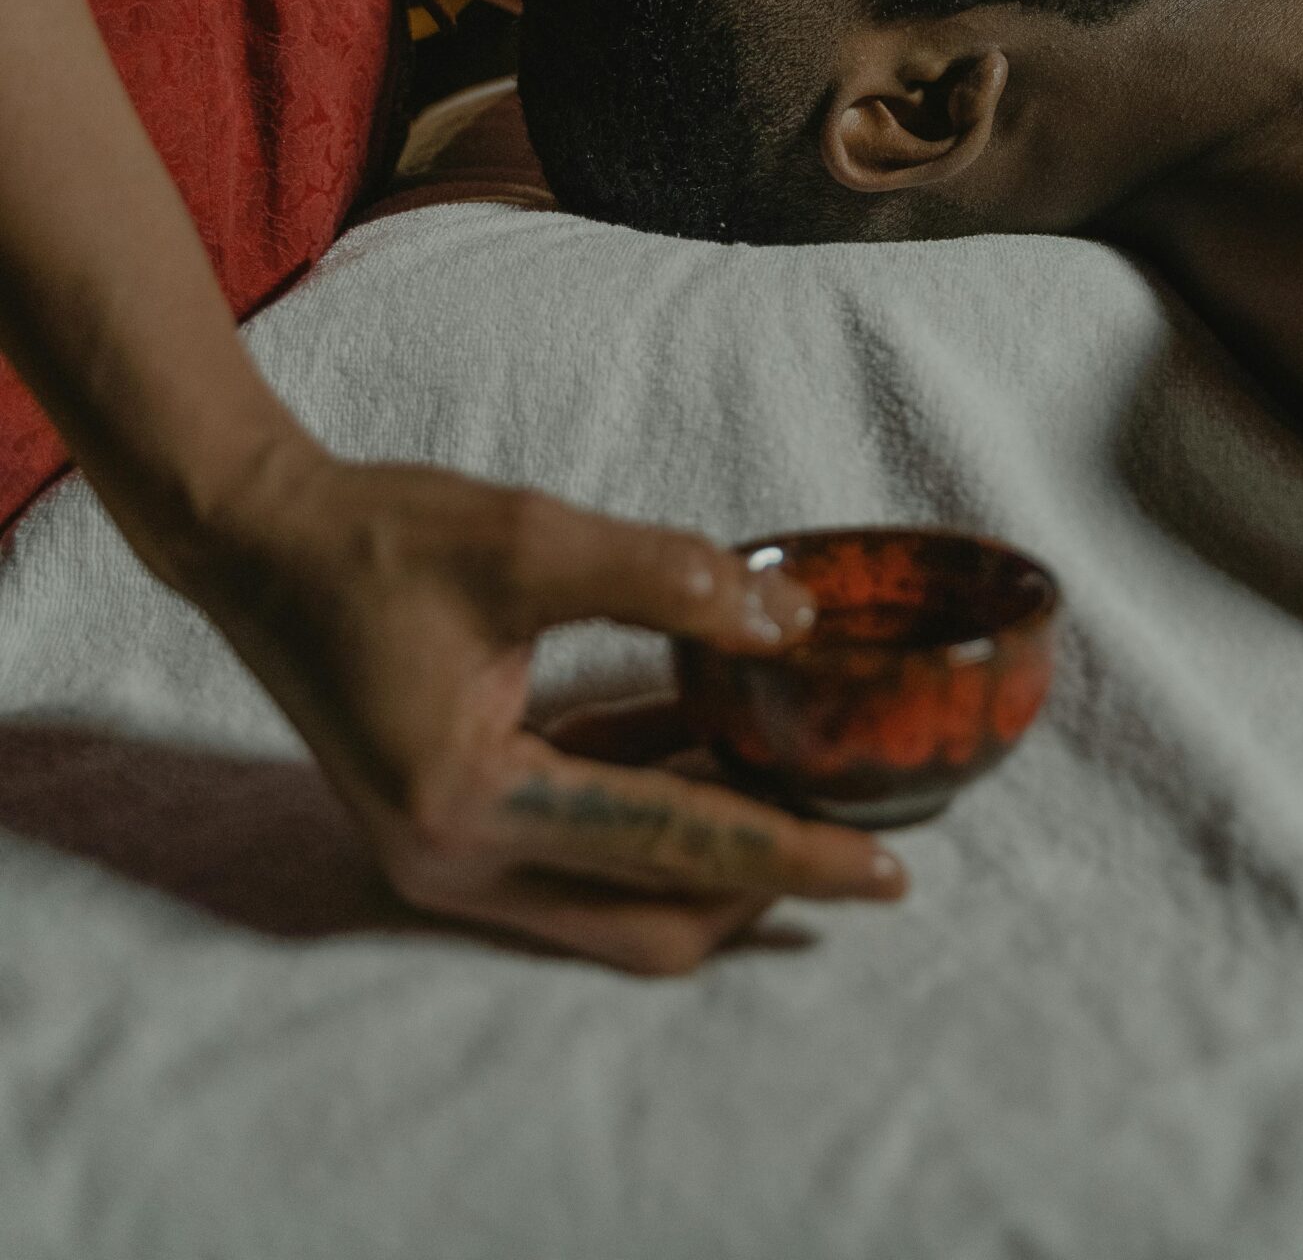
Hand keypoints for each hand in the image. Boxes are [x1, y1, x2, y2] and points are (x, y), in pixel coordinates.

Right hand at [190, 446, 906, 972]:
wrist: (259, 541)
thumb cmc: (379, 537)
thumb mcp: (530, 539)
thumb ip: (667, 579)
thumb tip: (792, 621)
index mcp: (473, 805)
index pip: (671, 844)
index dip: (791, 852)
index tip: (889, 867)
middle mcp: (456, 860)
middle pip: (650, 918)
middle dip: (762, 885)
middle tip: (862, 839)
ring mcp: (448, 852)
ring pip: (618, 894)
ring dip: (710, 850)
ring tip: (810, 785)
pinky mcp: (452, 820)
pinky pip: (579, 842)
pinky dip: (653, 806)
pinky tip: (718, 736)